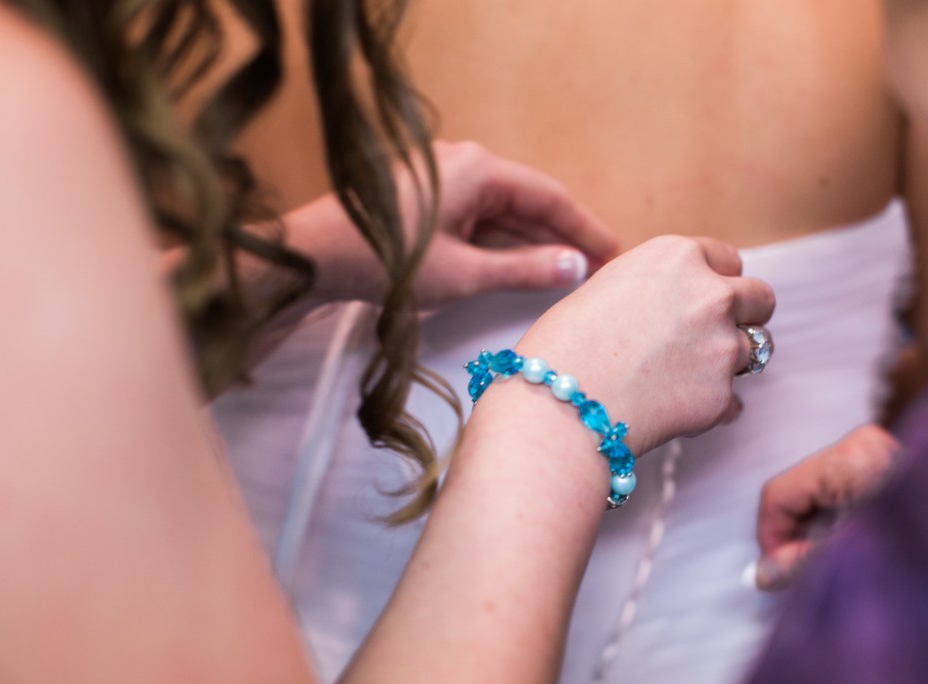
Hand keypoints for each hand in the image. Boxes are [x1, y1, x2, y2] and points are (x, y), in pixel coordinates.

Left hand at [296, 140, 618, 308]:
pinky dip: (500, 244)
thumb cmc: (385, 263)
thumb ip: (524, 270)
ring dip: (531, 244)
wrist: (314, 257)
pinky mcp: (427, 199)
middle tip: (597, 268)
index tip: (614, 252)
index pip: (549, 197)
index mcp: (479, 171)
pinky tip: (520, 268)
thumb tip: (574, 267)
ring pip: (502, 214)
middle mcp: (465, 165)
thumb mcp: (464, 274)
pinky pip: (477, 219)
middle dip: (561, 237)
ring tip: (566, 275)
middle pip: (528, 203)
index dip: (585, 228)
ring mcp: (444, 180)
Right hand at [516, 235, 775, 455]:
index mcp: (677, 257)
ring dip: (728, 362)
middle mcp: (711, 294)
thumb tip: (670, 305)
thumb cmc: (562, 345)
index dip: (715, 281)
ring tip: (684, 377)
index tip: (703, 299)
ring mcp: (722, 346)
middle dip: (744, 316)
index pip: (728, 259)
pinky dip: (712, 406)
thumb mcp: (606, 288)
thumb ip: (653, 289)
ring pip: (754, 349)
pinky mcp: (721, 396)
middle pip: (760, 298)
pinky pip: (733, 401)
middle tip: (713, 336)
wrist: (559, 403)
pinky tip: (676, 409)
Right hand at [751, 424, 898, 589]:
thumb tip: (765, 574)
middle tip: (807, 572)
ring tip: (842, 561)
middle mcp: (863, 445)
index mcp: (850, 459)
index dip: (771, 537)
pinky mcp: (893, 464)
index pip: (779, 494)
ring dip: (820, 530)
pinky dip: (843, 520)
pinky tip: (860, 545)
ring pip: (822, 492)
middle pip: (800, 491)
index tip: (777, 572)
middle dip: (797, 535)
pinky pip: (847, 490)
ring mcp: (880, 451)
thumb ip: (800, 565)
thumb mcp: (852, 560)